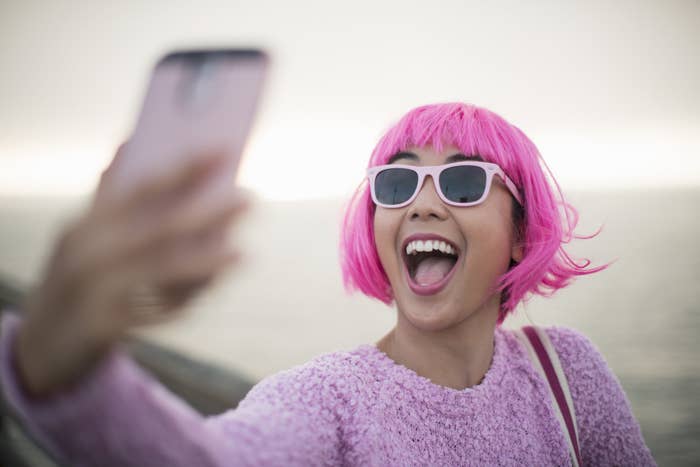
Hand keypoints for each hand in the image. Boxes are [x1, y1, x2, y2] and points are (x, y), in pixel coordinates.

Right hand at [14, 144, 249, 397]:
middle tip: (250, 198)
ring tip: (242, 252)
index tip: (226, 149)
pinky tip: (212, 288)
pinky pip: (155, 312)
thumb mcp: (84, 239)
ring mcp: (89, 290)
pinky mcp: (99, 327)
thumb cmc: (75, 280)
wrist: (39, 346)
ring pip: (160, 270)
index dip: (186, 166)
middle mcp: (85, 251)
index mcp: (86, 222)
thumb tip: (130, 144)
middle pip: (158, 225)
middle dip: (209, 210)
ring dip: (207, 260)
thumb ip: (110, 197)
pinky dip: (185, 300)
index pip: (141, 186)